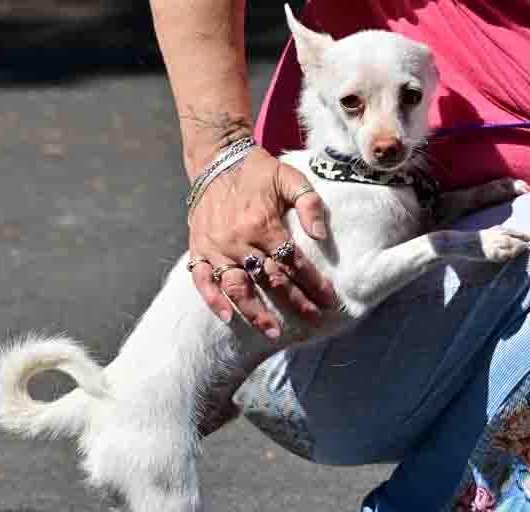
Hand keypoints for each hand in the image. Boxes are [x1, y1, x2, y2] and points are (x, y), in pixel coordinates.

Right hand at [188, 147, 337, 339]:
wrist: (216, 160)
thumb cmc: (258, 172)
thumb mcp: (290, 178)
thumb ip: (309, 204)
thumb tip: (322, 235)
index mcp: (264, 223)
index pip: (294, 261)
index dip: (314, 283)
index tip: (330, 300)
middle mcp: (239, 239)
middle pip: (270, 279)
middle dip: (295, 302)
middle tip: (313, 320)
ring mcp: (217, 248)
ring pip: (237, 287)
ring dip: (255, 312)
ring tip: (272, 333)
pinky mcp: (199, 250)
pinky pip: (202, 281)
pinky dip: (212, 301)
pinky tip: (227, 318)